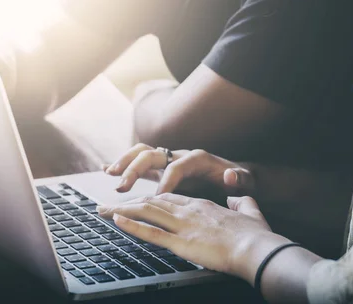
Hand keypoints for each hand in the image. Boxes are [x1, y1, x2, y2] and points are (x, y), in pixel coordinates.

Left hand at [97, 193, 289, 283]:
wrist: (257, 248)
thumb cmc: (256, 234)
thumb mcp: (250, 211)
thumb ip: (241, 201)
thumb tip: (238, 198)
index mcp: (201, 204)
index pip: (168, 197)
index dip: (148, 198)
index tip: (134, 201)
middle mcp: (188, 210)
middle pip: (151, 201)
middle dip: (127, 202)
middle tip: (108, 204)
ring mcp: (183, 224)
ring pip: (146, 212)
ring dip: (121, 210)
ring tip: (102, 210)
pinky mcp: (181, 242)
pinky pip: (151, 232)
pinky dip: (131, 225)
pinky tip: (116, 221)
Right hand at [104, 144, 255, 196]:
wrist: (236, 175)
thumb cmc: (239, 180)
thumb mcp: (245, 181)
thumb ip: (240, 179)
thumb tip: (230, 175)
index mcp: (197, 159)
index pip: (176, 166)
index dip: (166, 181)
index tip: (158, 198)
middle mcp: (179, 155)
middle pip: (152, 154)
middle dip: (136, 168)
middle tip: (122, 185)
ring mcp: (168, 160)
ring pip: (141, 153)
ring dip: (124, 162)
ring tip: (109, 174)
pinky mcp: (161, 168)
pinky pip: (139, 162)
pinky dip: (123, 163)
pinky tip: (106, 169)